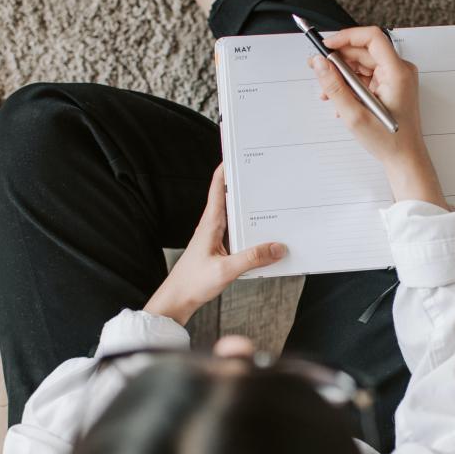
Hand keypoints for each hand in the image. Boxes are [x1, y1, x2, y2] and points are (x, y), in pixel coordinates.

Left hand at [144, 164, 285, 324]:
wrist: (176, 301)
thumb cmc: (192, 284)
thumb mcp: (225, 271)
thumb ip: (252, 258)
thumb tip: (278, 247)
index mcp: (210, 223)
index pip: (218, 187)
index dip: (227, 168)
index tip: (239, 153)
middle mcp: (212, 226)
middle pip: (230, 198)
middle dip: (246, 186)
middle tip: (265, 175)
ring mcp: (215, 237)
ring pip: (236, 217)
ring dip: (251, 210)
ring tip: (271, 203)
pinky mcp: (219, 249)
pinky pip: (238, 234)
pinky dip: (251, 231)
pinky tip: (264, 238)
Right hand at [309, 26, 445, 207]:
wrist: (404, 159)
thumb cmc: (389, 141)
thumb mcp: (354, 115)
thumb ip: (334, 86)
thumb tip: (320, 63)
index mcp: (397, 73)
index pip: (372, 37)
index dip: (347, 37)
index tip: (327, 45)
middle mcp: (399, 71)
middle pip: (364, 51)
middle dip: (339, 59)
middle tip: (318, 69)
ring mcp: (396, 78)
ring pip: (363, 64)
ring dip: (342, 75)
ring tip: (327, 92)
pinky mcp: (391, 86)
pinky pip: (367, 76)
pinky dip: (351, 84)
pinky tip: (340, 100)